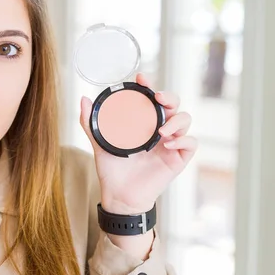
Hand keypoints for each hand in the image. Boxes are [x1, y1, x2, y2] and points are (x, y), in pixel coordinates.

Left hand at [79, 73, 197, 214]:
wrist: (119, 195)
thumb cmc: (112, 170)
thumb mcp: (99, 143)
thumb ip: (90, 122)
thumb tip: (83, 99)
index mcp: (144, 123)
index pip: (151, 98)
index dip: (150, 85)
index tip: (141, 78)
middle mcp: (159, 129)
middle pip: (174, 104)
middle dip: (170, 97)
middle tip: (158, 98)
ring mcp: (170, 143)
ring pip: (186, 120)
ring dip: (177, 120)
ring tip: (161, 131)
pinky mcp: (178, 159)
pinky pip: (190, 143)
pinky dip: (183, 140)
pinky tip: (168, 143)